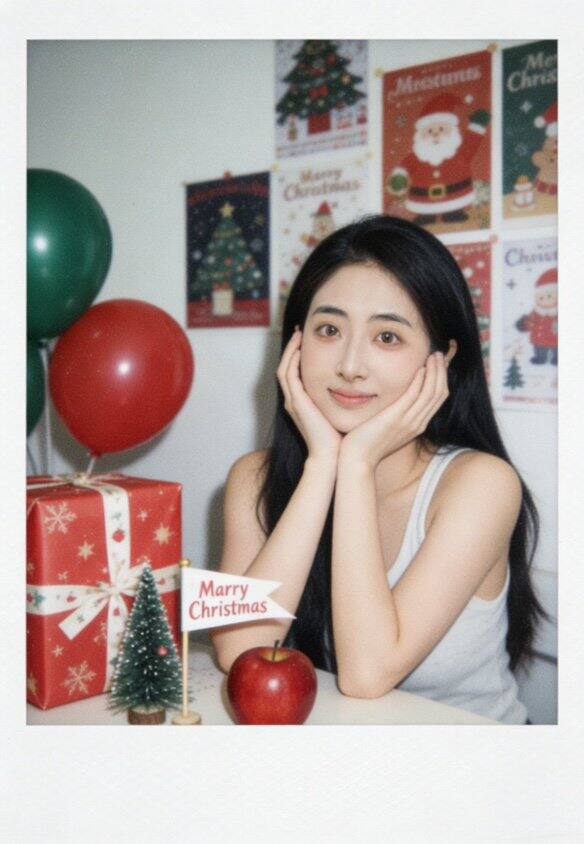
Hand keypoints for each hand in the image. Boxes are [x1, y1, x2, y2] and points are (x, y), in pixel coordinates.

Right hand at [277, 329, 341, 465]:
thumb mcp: (343, 413)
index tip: (310, 341)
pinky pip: (288, 375)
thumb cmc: (343, 439)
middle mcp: (295, 401)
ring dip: (291, 349)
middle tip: (301, 331)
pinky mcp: (297, 402)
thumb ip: (347, 399)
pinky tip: (301, 347)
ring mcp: (293, 401)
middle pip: (287, 368)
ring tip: (299, 333)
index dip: (300, 357)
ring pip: (285, 368)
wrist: (335, 457)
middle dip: (293, 348)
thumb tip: (362, 384)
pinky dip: (292, 359)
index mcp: (304, 404)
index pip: (297, 374)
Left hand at [339, 351, 448, 470]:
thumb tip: (395, 399)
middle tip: (439, 354)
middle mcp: (417, 423)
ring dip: (435, 372)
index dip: (441, 379)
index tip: (438, 363)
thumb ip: (395, 413)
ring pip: (432, 393)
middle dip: (441, 371)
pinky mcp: (396, 418)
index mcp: (417, 425)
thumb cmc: (366, 442)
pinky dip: (420, 381)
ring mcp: (409, 422)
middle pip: (439, 393)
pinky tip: (420, 368)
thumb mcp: (387, 426)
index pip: (437, 398)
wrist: (357, 460)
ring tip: (433, 355)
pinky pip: (414, 396)